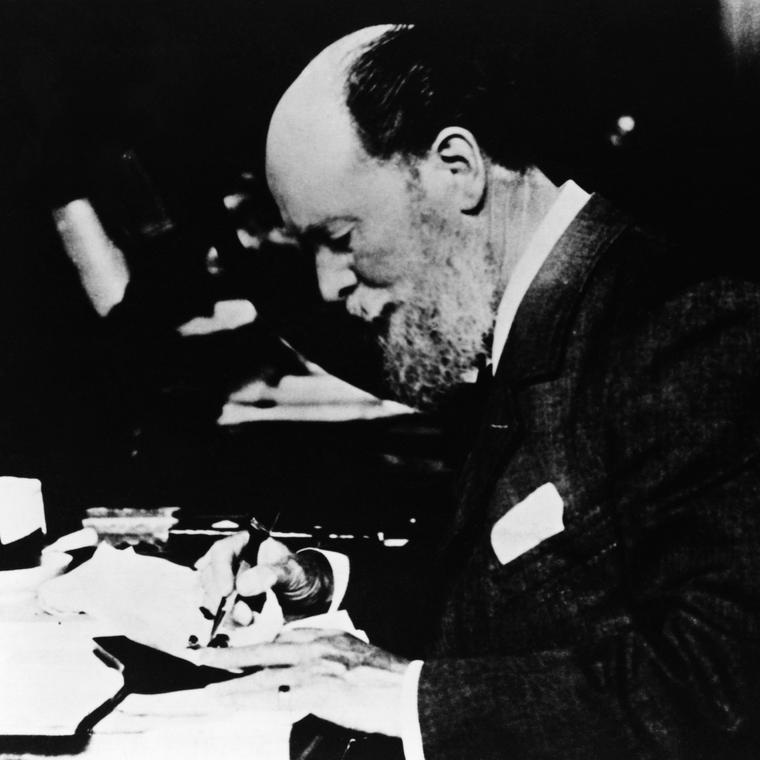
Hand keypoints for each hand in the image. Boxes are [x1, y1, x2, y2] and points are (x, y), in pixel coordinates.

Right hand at [194, 534, 331, 622]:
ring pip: (210, 594)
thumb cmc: (304, 576)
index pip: (222, 551)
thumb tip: (243, 585)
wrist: (311, 596)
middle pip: (210, 574)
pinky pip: (218, 611)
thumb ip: (271, 575)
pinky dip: (227, 620)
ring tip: (248, 619)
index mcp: (248, 543)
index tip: (228, 591)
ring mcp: (231, 581)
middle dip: (220, 596)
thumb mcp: (293, 573)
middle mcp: (234, 560)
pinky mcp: (232, 601)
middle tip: (241, 613)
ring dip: (223, 611)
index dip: (220, 570)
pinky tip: (245, 622)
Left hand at [197, 628, 409, 735]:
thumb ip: (329, 658)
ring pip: (260, 674)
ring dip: (229, 681)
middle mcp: (315, 647)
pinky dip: (247, 701)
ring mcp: (312, 669)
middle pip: (262, 650)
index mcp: (325, 635)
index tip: (238, 657)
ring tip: (206, 688)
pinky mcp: (314, 692)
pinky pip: (272, 698)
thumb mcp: (355, 654)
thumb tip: (310, 673)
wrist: (407, 692)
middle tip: (203, 656)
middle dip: (229, 655)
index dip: (256, 650)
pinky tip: (230, 704)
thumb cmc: (387, 680)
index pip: (283, 639)